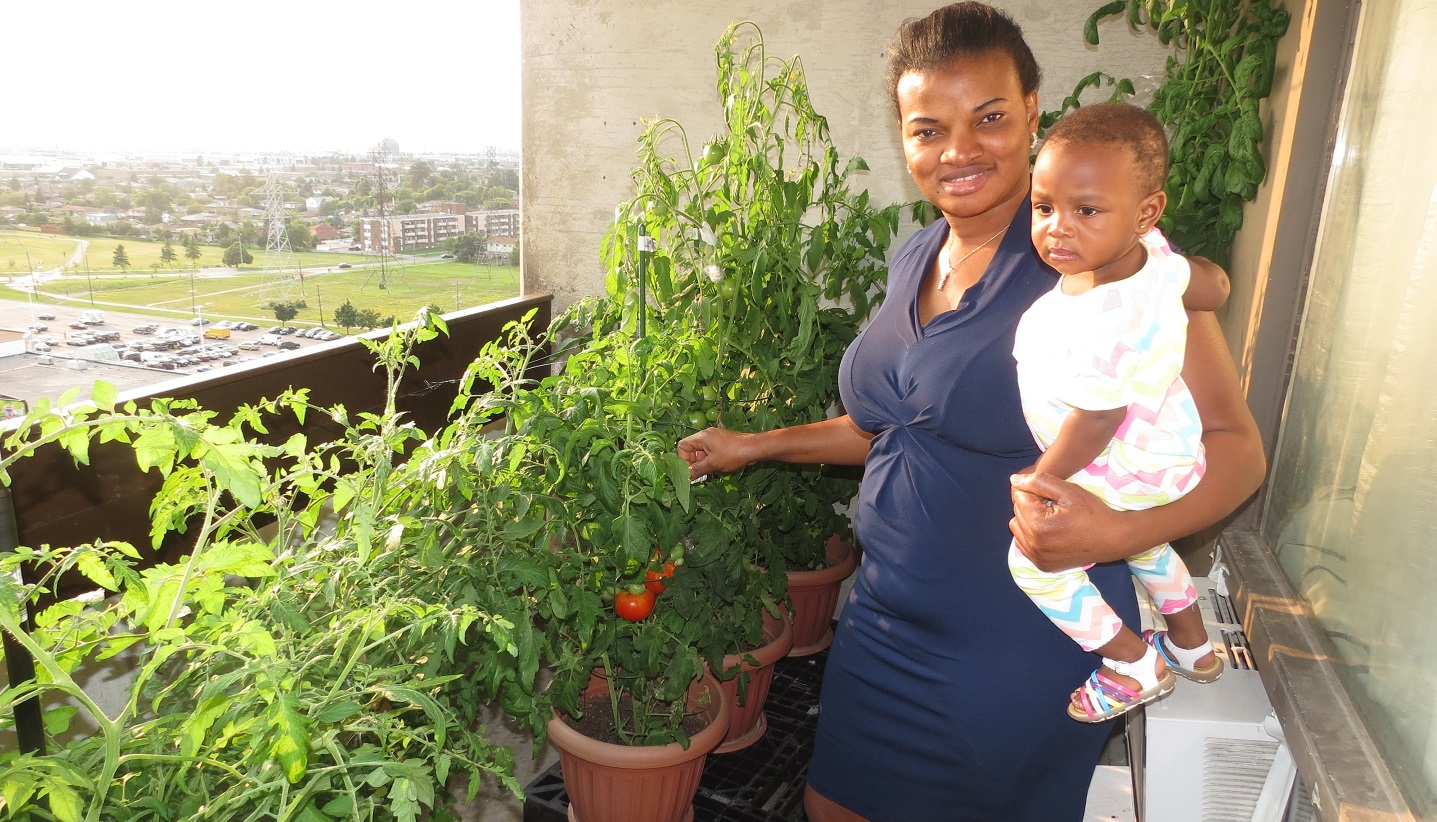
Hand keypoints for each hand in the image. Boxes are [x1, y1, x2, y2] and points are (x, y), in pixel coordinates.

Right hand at [677, 427, 756, 478]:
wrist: (753, 448)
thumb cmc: (732, 454)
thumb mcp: (713, 464)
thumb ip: (698, 469)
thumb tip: (687, 475)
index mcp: (701, 437)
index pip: (682, 445)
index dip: (683, 459)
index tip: (690, 470)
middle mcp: (706, 435)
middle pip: (691, 449)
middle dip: (694, 462)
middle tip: (699, 474)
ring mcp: (715, 438)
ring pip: (701, 451)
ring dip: (703, 463)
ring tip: (709, 472)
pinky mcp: (722, 442)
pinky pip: (710, 451)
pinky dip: (710, 460)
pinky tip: (716, 468)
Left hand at [1009, 472, 1130, 571]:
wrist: (1112, 539)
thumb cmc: (1092, 512)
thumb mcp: (1068, 490)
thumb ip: (1038, 482)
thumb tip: (1013, 481)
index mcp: (1039, 525)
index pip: (1019, 497)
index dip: (1035, 492)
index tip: (1053, 496)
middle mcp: (1034, 544)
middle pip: (1017, 512)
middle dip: (1031, 505)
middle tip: (1054, 506)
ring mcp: (1037, 558)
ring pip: (1017, 528)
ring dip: (1028, 520)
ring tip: (1051, 518)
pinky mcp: (1042, 565)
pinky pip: (1024, 544)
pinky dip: (1032, 535)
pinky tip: (1050, 531)